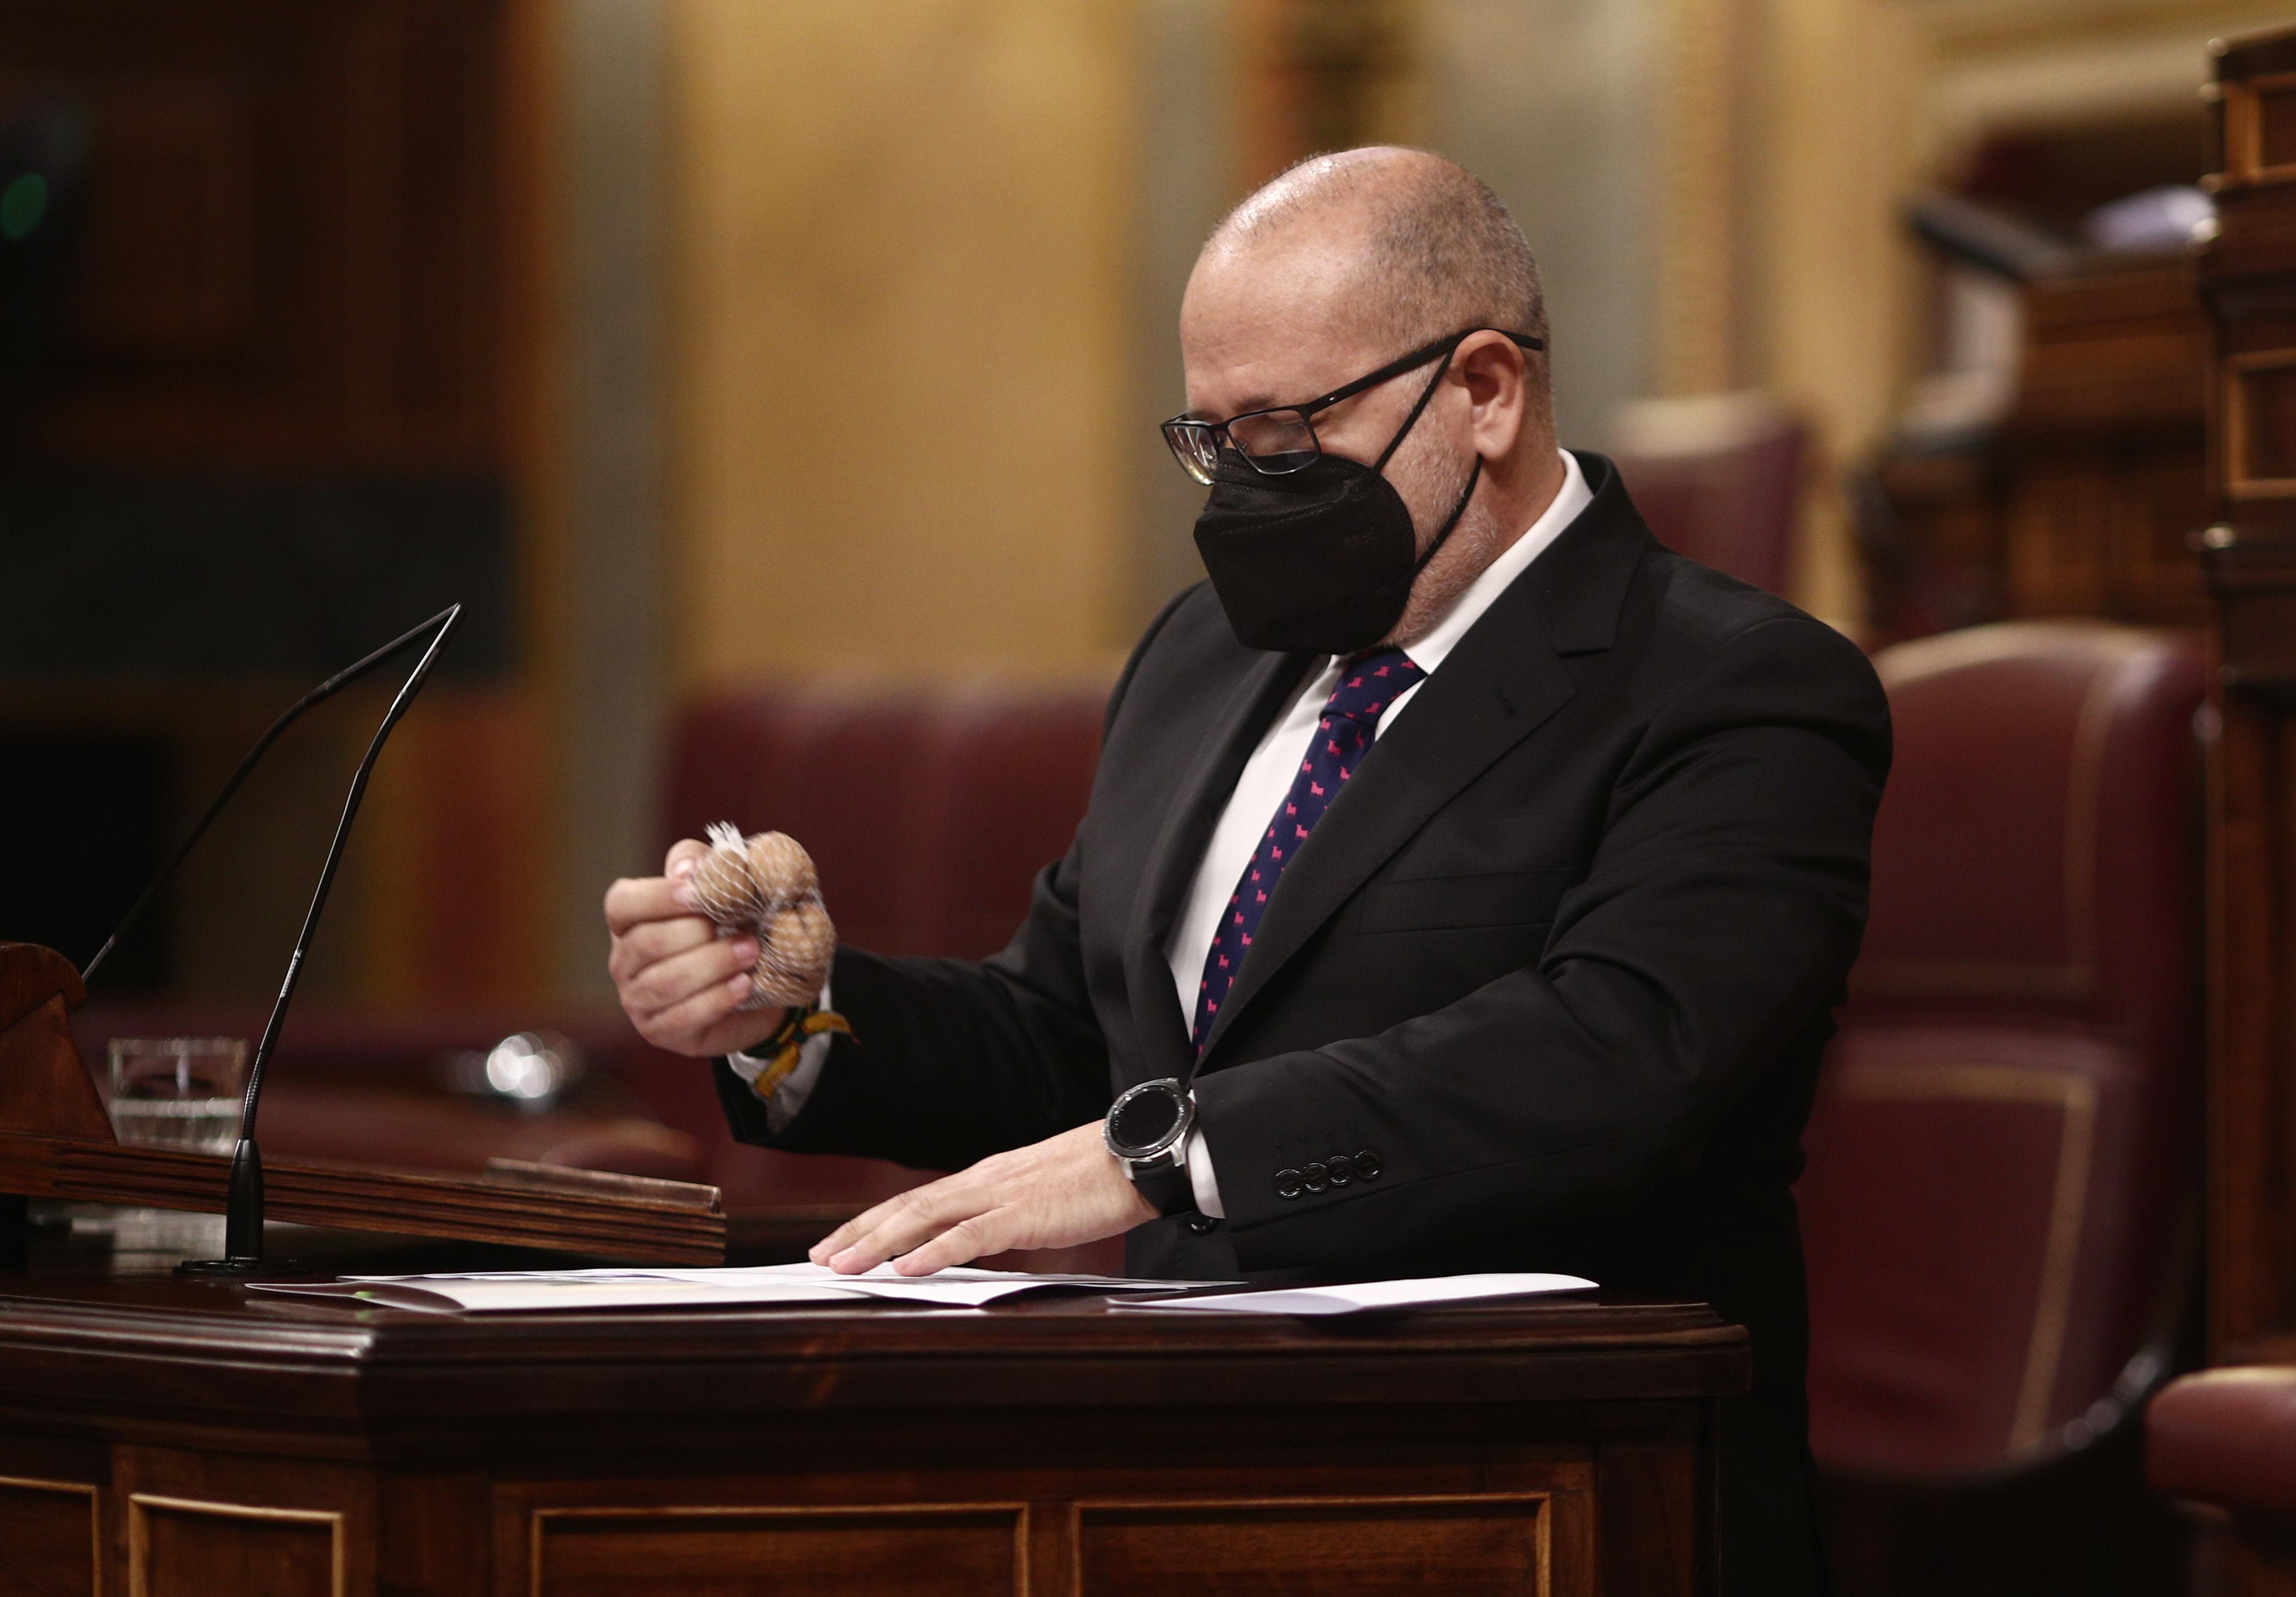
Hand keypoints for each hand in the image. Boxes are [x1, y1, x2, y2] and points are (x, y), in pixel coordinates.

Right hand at [605, 839, 785, 1057]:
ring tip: (751, 953)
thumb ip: (699, 868)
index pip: (622, 904)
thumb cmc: (727, 928)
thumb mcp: (717, 890)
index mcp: (628, 922)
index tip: (698, 892)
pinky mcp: (658, 1031)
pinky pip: (683, 1017)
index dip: (658, 897)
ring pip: (666, 982)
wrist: (751, 985)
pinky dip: (717, 999)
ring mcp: (636, 1000)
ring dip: (713, 965)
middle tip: (744, 930)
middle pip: (647, 943)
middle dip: (697, 934)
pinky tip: (744, 985)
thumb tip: (688, 869)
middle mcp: (623, 962)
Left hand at [810, 1122, 1156, 1275]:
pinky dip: (933, 1252)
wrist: (1137, 1154)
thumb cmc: (1098, 1178)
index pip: (918, 1200)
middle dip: (859, 1232)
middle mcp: (983, 1182)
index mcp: (987, 1179)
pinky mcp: (1023, 1215)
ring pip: (925, 1217)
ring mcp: (1001, 1196)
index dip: (875, 1221)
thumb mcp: (1041, 1197)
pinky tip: (905, 1267)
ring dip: (878, 1242)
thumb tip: (985, 1238)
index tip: (841, 1240)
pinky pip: (969, 1236)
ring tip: (843, 1263)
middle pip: (907, 1207)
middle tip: (820, 1257)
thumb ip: (1008, 1215)